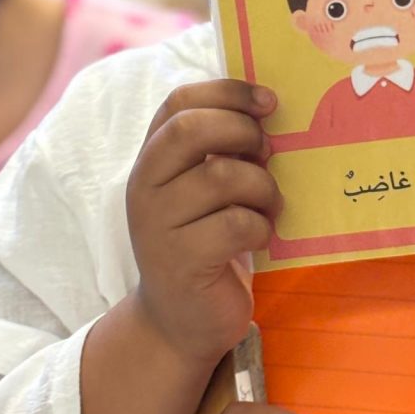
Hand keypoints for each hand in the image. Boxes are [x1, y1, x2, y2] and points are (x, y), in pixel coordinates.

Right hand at [126, 80, 280, 365]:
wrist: (182, 321)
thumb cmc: (206, 241)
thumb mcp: (207, 189)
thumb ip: (222, 150)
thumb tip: (269, 109)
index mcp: (152, 159)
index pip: (178, 102)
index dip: (227, 92)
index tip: (268, 101)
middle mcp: (145, 186)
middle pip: (190, 129)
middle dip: (242, 132)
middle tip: (268, 154)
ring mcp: (157, 225)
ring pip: (222, 176)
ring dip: (262, 187)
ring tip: (269, 206)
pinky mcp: (181, 262)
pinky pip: (236, 224)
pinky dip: (261, 227)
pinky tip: (260, 236)